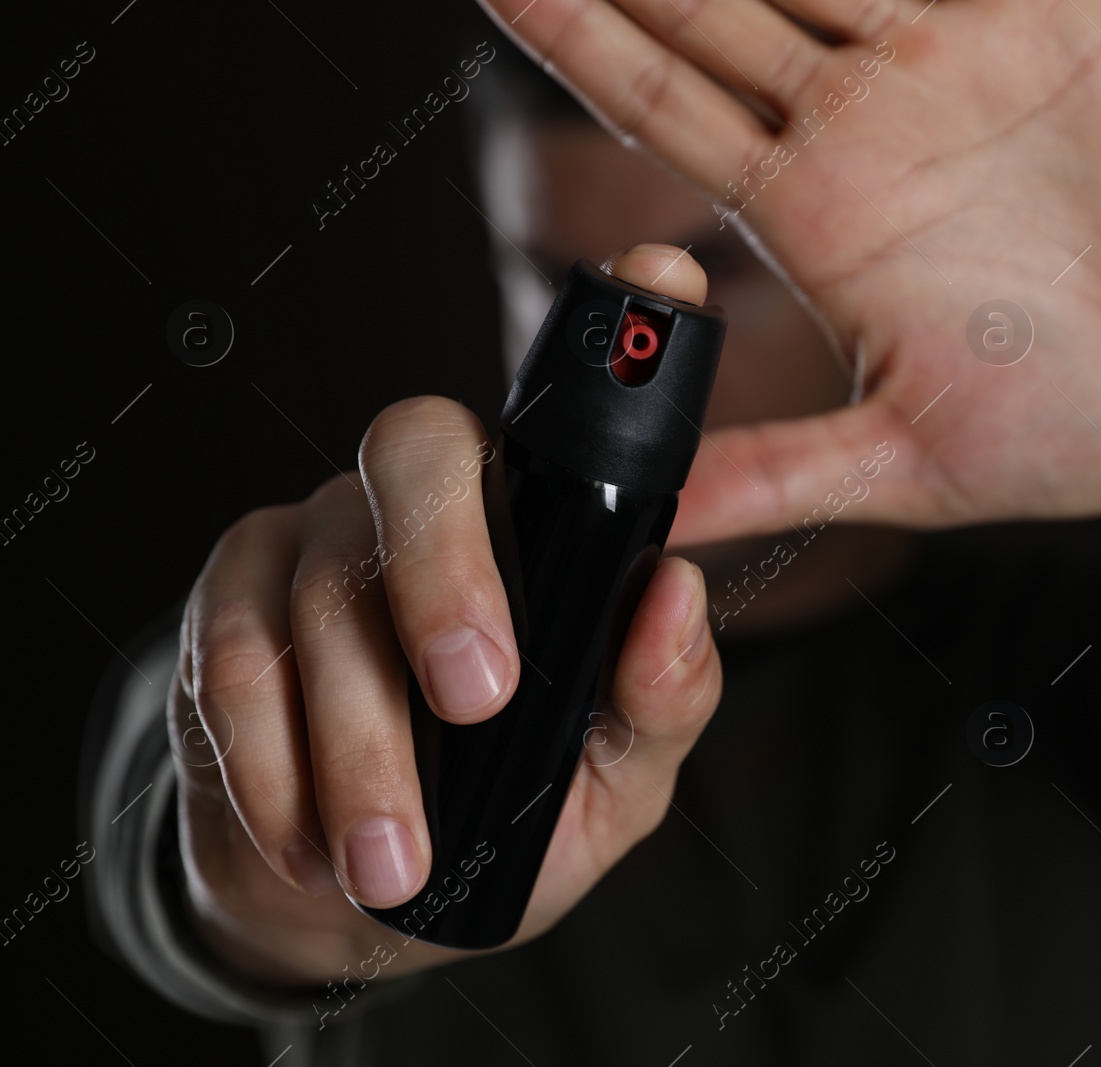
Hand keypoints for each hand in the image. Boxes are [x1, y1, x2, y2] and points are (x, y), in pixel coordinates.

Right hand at [171, 246, 722, 983]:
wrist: (370, 896)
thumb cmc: (517, 815)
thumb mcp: (617, 774)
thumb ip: (661, 696)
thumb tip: (676, 596)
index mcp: (537, 522)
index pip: (567, 408)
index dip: (617, 326)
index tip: (666, 276)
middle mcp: (429, 501)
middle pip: (416, 452)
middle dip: (446, 573)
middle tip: (480, 697)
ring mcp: (316, 539)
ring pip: (323, 586)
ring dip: (360, 739)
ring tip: (398, 861)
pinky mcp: (225, 607)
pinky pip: (231, 660)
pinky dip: (275, 761)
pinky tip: (312, 840)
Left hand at [481, 0, 1100, 539]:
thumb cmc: (1075, 430)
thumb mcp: (907, 464)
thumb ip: (774, 477)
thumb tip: (651, 523)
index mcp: (814, 215)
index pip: (664, 105)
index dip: (581, 37)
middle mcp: (860, 124)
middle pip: (711, 3)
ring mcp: (947, 61)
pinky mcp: (1045, 17)